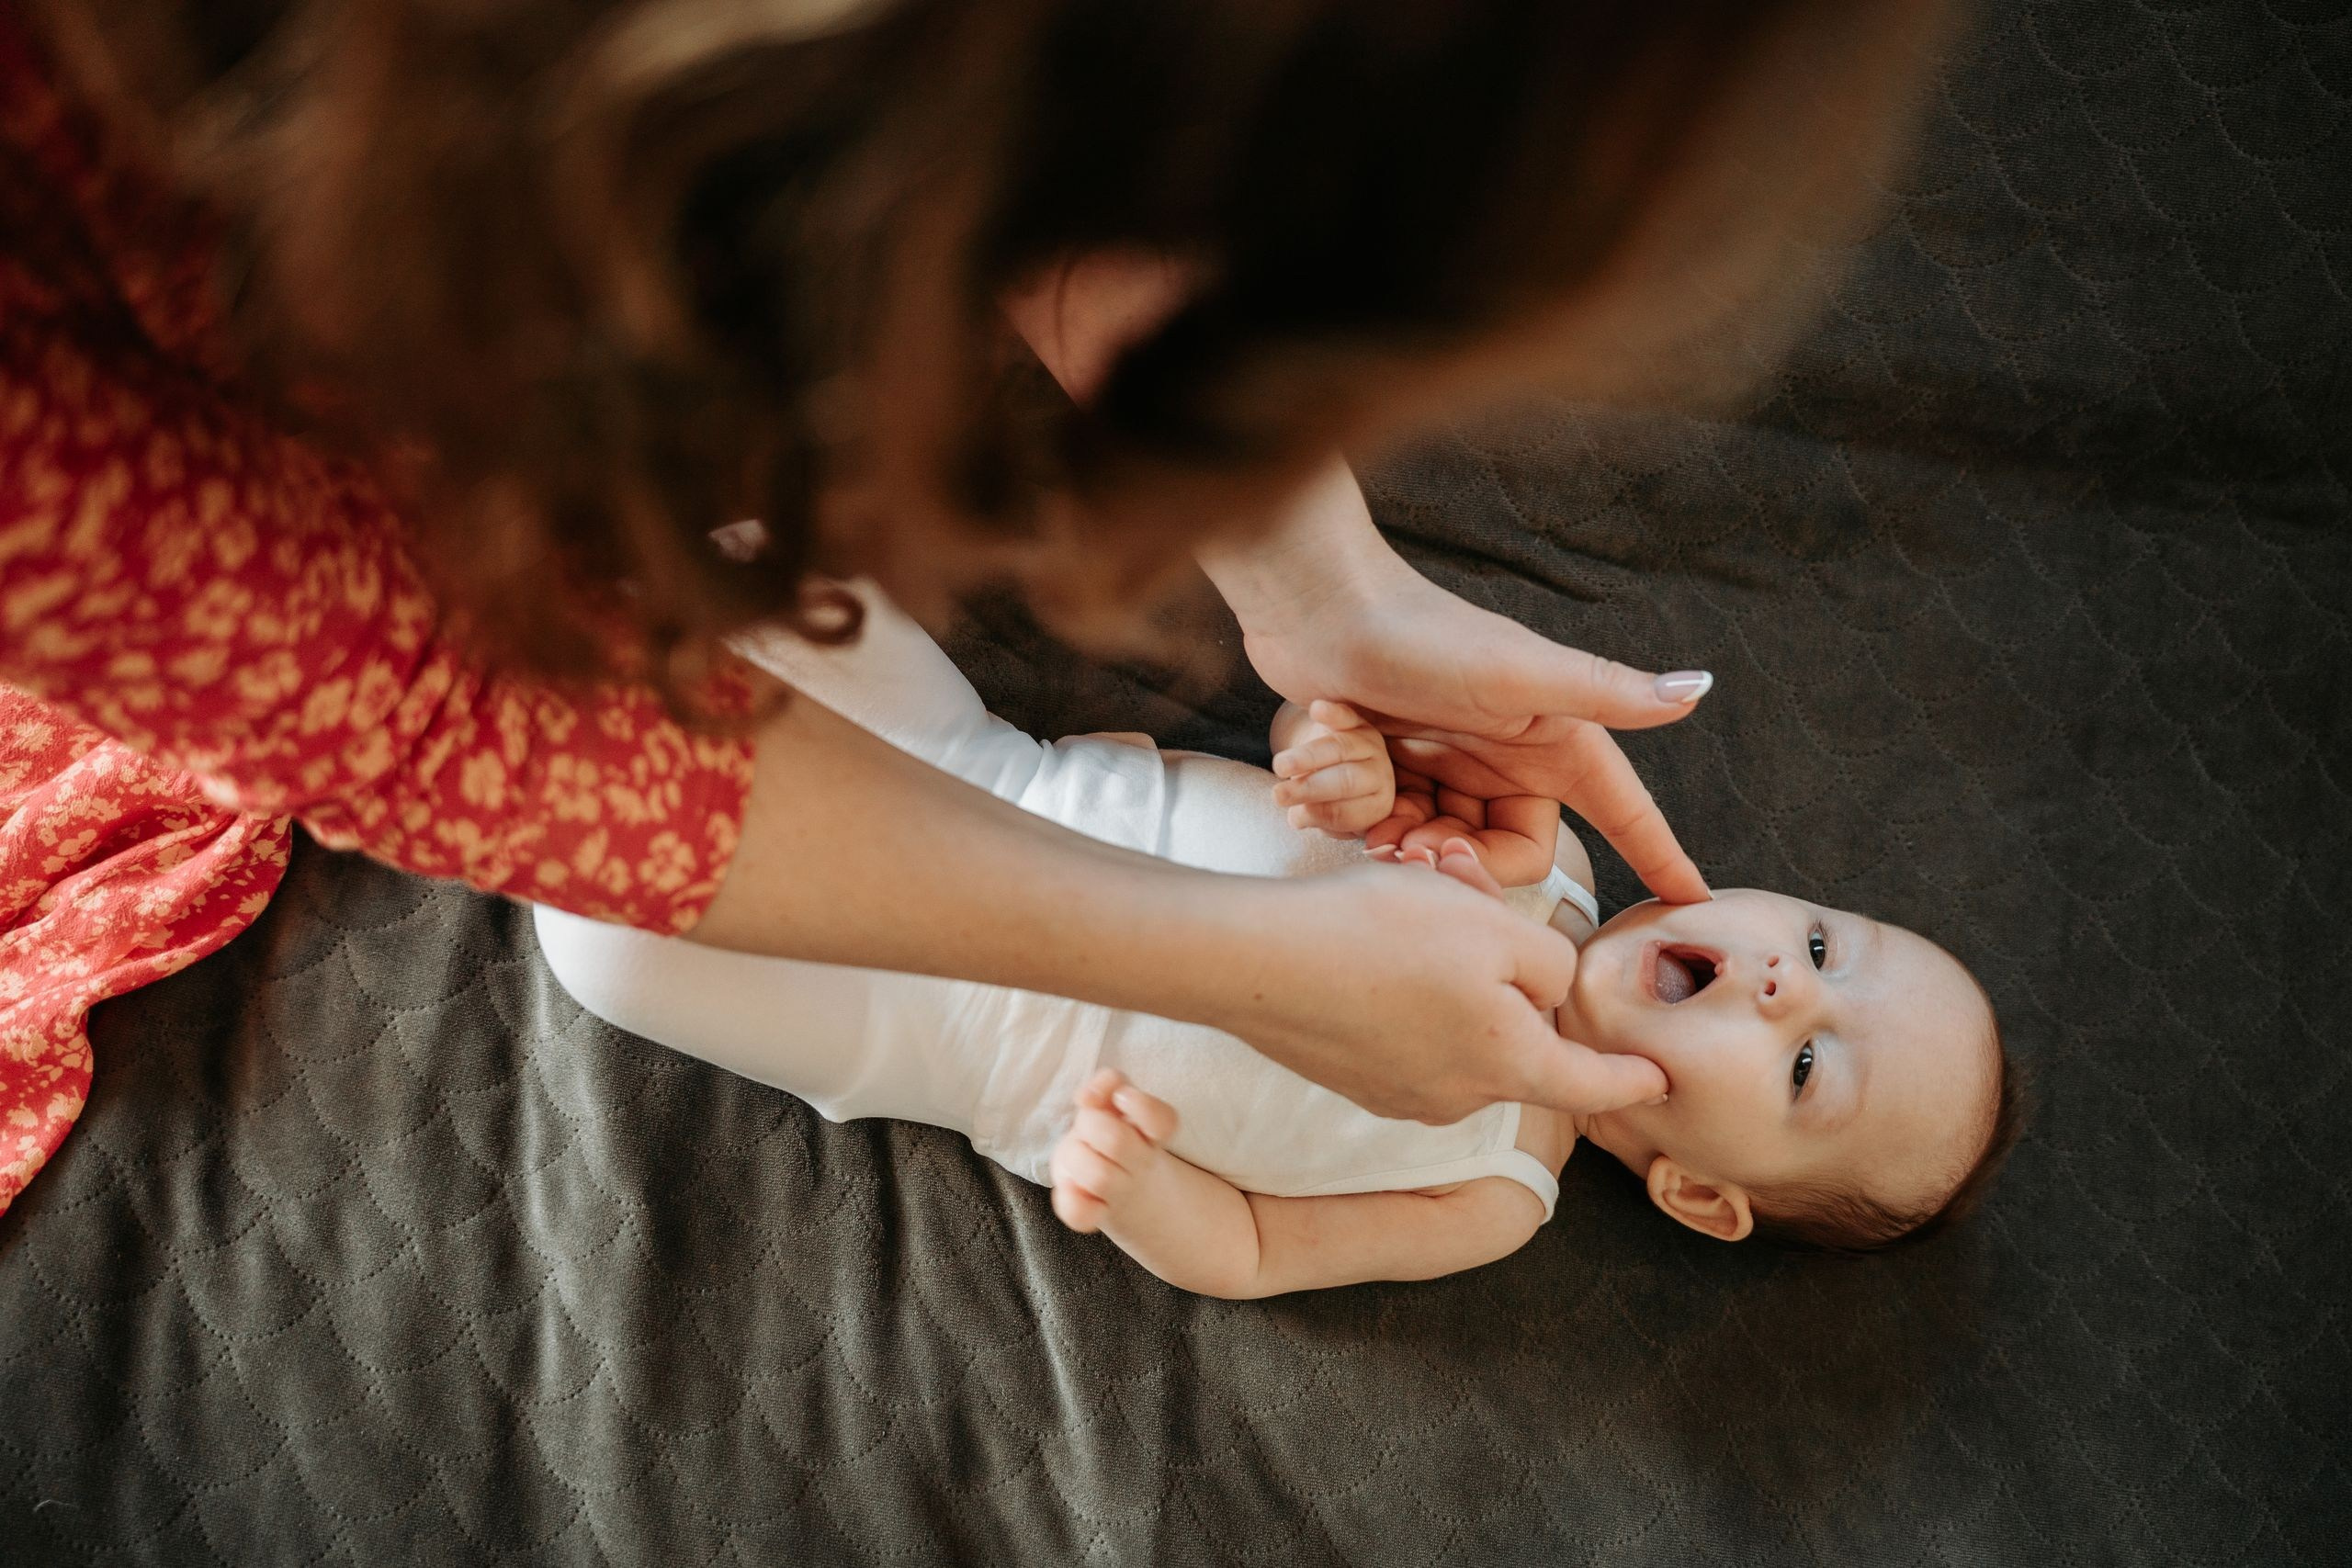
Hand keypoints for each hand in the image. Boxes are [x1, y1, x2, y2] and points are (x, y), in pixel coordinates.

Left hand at [1050, 1069, 1179, 1233]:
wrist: (1124, 1192)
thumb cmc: (1112, 1136)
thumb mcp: (1113, 1104)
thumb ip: (1107, 1084)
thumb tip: (1087, 1096)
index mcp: (1151, 1135)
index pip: (1163, 1121)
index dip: (1140, 1105)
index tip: (1120, 1099)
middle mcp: (1141, 1164)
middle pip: (1117, 1141)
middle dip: (1090, 1124)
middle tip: (1088, 1127)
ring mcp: (1120, 1192)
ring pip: (1099, 1177)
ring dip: (1076, 1157)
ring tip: (1077, 1155)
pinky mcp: (1095, 1214)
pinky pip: (1081, 1214)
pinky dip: (1070, 1200)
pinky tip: (1070, 1186)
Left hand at [1201, 462, 1710, 905]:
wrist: (1316, 607)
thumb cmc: (1419, 632)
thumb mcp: (1517, 671)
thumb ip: (1603, 690)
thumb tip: (1698, 688)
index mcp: (1552, 740)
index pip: (1622, 812)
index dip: (1657, 855)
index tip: (1691, 901)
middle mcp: (1505, 757)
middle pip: (1506, 855)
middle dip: (1458, 862)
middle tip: (1412, 848)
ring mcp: (1445, 765)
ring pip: (1436, 847)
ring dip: (1394, 838)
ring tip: (1366, 816)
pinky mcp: (1391, 769)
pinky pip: (1382, 826)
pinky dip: (1350, 814)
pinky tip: (1318, 791)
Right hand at [1221, 856, 1666, 1124]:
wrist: (1252, 961)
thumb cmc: (1378, 935)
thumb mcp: (1493, 927)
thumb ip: (1549, 963)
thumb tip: (1550, 989)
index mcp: (1509, 1063)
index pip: (1592, 1084)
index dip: (1632, 1078)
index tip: (1660, 1081)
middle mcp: (1459, 1095)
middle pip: (1519, 1042)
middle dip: (1515, 978)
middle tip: (1480, 903)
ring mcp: (1398, 1094)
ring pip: (1460, 1032)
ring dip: (1458, 977)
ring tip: (1419, 906)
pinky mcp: (1352, 1077)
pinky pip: (1408, 1036)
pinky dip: (1410, 994)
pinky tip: (1375, 945)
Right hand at [1270, 700, 1396, 835]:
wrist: (1335, 767)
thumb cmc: (1329, 800)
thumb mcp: (1325, 814)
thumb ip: (1315, 816)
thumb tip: (1297, 817)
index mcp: (1376, 805)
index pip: (1349, 813)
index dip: (1320, 815)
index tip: (1295, 817)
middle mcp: (1379, 775)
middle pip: (1346, 780)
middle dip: (1310, 789)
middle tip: (1279, 796)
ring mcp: (1370, 745)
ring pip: (1340, 748)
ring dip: (1306, 757)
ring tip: (1279, 767)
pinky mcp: (1356, 721)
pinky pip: (1347, 716)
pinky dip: (1332, 713)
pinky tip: (1316, 709)